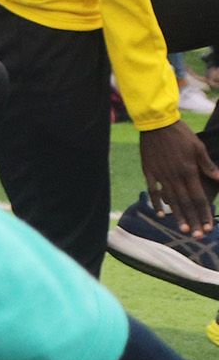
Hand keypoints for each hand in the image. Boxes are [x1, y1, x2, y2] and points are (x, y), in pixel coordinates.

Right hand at [138, 119, 218, 237]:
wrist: (156, 123)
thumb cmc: (180, 134)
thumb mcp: (198, 147)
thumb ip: (208, 166)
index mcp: (188, 171)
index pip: (199, 198)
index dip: (204, 213)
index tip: (208, 227)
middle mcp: (175, 176)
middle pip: (186, 203)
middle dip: (193, 220)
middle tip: (198, 236)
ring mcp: (161, 175)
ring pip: (171, 200)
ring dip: (178, 216)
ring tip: (183, 230)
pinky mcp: (149, 171)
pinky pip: (153, 190)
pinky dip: (157, 203)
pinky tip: (161, 214)